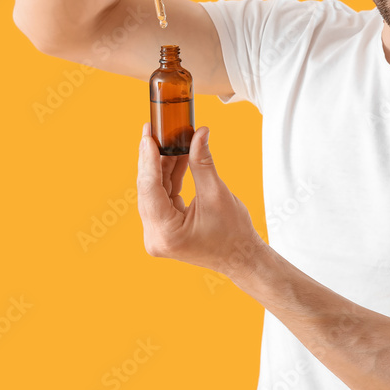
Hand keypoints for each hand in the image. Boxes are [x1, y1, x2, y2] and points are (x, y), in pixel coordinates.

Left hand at [136, 123, 265, 278]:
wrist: (242, 258)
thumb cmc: (233, 233)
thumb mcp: (216, 193)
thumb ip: (202, 161)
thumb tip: (199, 133)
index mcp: (165, 233)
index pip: (150, 189)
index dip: (148, 159)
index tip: (148, 136)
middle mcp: (155, 236)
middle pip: (148, 189)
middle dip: (153, 158)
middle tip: (153, 131)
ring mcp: (157, 234)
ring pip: (154, 191)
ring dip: (163, 166)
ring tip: (170, 140)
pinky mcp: (163, 229)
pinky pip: (162, 197)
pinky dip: (169, 178)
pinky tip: (177, 157)